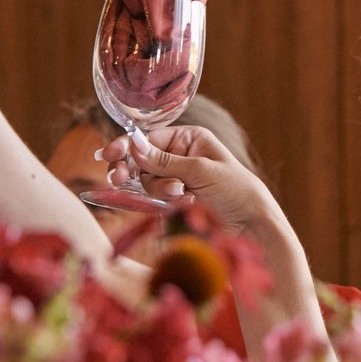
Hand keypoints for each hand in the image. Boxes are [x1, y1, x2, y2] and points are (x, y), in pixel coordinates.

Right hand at [103, 125, 277, 233]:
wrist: (250, 223)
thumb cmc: (235, 188)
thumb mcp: (200, 170)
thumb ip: (165, 161)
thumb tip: (134, 146)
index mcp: (188, 138)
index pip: (149, 138)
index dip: (127, 146)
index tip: (109, 155)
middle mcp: (179, 155)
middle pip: (141, 159)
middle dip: (132, 169)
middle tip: (119, 179)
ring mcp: (175, 178)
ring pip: (146, 181)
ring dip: (158, 188)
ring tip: (180, 194)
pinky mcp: (173, 199)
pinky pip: (154, 197)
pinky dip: (162, 200)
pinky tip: (182, 202)